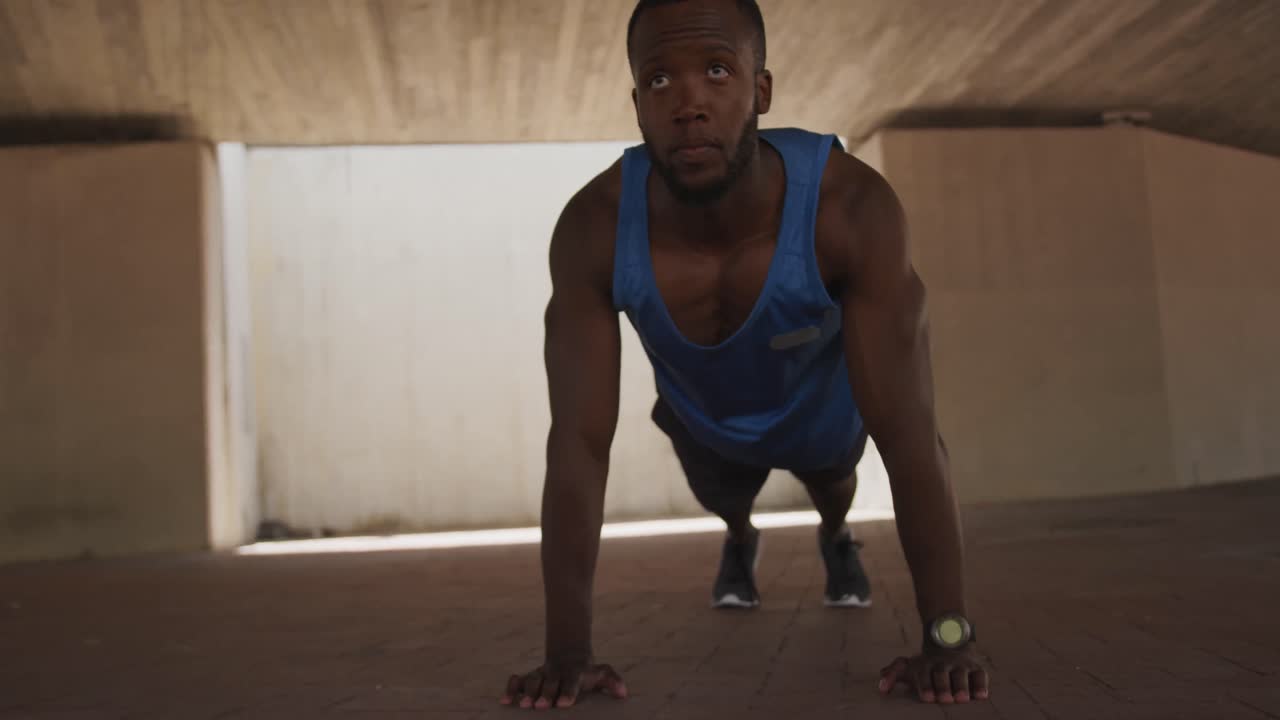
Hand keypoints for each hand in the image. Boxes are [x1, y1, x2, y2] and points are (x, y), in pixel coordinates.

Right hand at [500, 659, 627, 708]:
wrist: (569, 655)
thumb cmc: (587, 673)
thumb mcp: (602, 674)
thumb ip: (612, 682)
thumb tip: (623, 694)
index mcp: (574, 673)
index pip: (572, 682)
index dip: (568, 692)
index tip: (564, 704)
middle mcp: (556, 672)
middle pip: (550, 682)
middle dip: (545, 694)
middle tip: (539, 708)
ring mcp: (542, 673)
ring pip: (533, 680)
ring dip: (527, 692)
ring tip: (522, 705)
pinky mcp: (529, 677)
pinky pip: (518, 680)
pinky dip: (511, 688)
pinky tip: (505, 701)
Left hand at [878, 645, 989, 703]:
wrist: (948, 636)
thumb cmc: (925, 661)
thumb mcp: (908, 665)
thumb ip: (893, 675)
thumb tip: (881, 688)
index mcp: (925, 664)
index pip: (924, 675)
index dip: (925, 686)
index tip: (927, 698)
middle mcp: (943, 663)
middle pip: (942, 674)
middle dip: (943, 686)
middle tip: (945, 699)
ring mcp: (960, 664)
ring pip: (961, 674)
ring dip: (961, 686)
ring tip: (961, 699)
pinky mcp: (976, 667)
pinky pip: (980, 675)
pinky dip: (981, 684)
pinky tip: (981, 696)